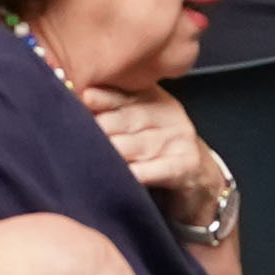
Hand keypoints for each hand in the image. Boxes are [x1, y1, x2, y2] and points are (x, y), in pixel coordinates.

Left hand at [80, 85, 212, 199]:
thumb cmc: (158, 150)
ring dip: (116, 150)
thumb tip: (76, 102)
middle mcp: (168, 117)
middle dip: (104, 125)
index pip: (127, 96)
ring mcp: (179, 142)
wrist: (199, 178)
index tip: (85, 97)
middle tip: (80, 130)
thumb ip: (114, 113)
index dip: (105, 97)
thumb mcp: (141, 125)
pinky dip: (142, 173)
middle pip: (130, 120)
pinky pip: (159, 170)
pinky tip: (127, 175)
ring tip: (94, 153)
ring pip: (140, 145)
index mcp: (155, 101)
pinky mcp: (186, 167)